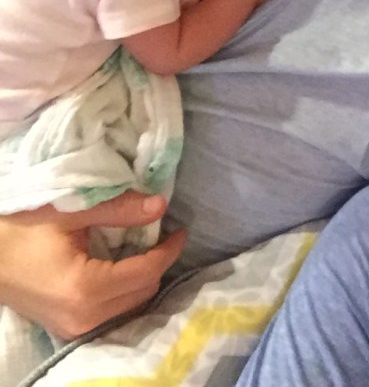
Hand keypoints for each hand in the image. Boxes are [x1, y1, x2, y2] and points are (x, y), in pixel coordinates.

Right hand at [0, 192, 185, 338]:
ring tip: (144, 248)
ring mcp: (74, 329)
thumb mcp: (70, 211)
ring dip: (142, 279)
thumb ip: (117, 209)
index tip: (179, 229)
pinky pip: (111, 313)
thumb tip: (160, 205)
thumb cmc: (22, 229)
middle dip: (157, 264)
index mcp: (86, 290)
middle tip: (161, 235)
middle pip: (142, 293)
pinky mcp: (67, 329)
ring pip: (130, 306)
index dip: (168, 250)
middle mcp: (84, 318)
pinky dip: (124, 291)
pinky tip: (123, 267)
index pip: (146, 272)